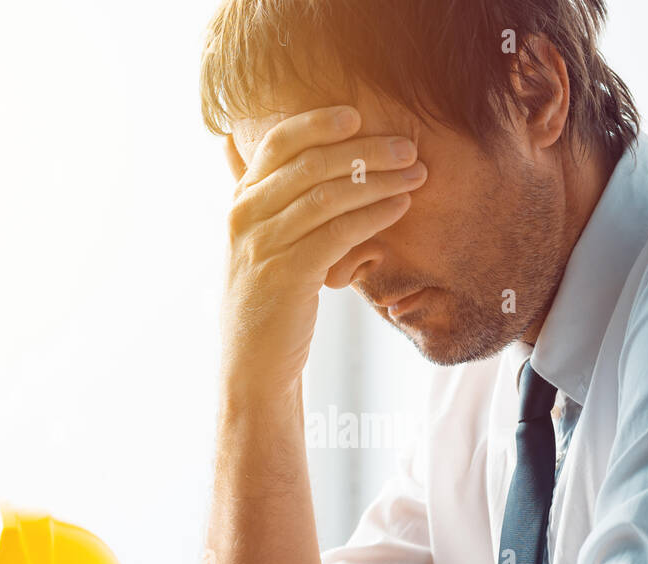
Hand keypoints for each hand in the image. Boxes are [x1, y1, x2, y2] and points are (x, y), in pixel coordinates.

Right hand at [219, 105, 425, 395]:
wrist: (253, 364)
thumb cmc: (266, 300)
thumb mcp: (251, 241)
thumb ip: (252, 194)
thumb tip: (230, 144)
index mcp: (240, 202)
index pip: (277, 143)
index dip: (317, 123)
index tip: (357, 114)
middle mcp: (245, 217)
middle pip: (309, 163)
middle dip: (364, 149)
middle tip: (407, 146)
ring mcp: (263, 245)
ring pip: (326, 195)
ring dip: (378, 179)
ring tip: (417, 174)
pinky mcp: (286, 275)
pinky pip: (336, 233)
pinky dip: (373, 215)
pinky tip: (400, 207)